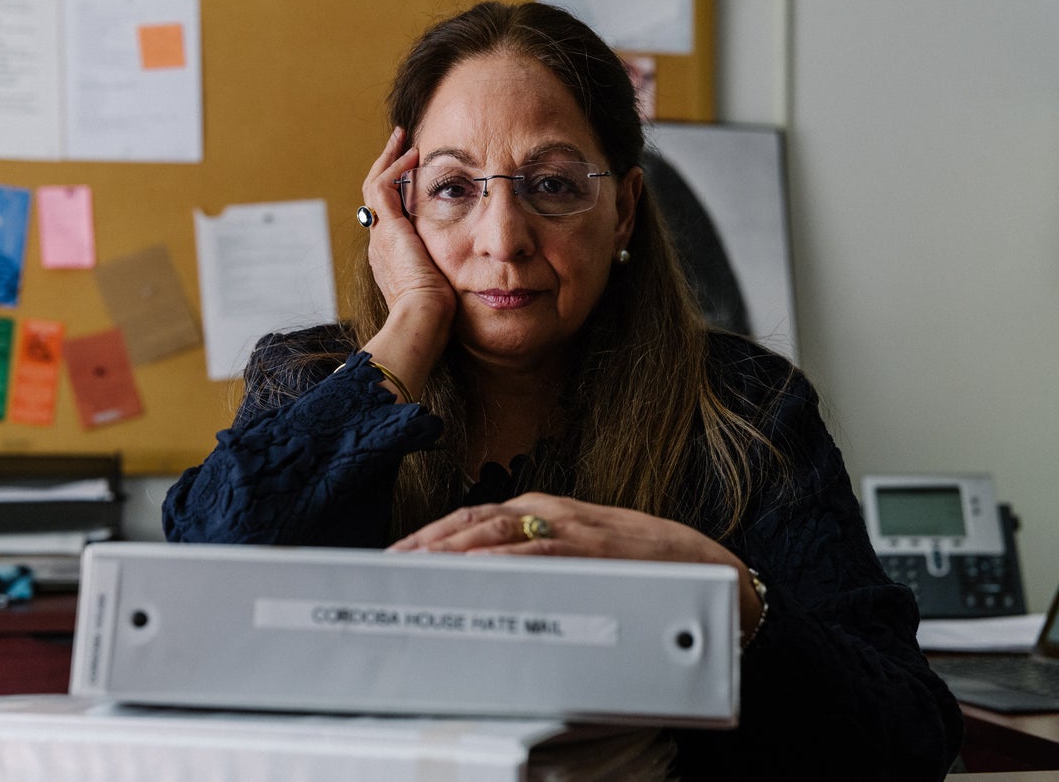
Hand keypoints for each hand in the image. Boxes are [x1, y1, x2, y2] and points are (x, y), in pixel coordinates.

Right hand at [362, 128, 456, 322]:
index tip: (415, 175)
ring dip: (390, 160)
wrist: (422, 319)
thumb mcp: (447, 285)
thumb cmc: (439, 313)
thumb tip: (482, 262)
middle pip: (378, 197)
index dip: (399, 193)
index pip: (390, 216)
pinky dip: (394, 167)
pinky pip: (382, 186)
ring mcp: (381, 235)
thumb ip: (455, 270)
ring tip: (403, 139)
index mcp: (392, 258)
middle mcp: (381, 244)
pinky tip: (412, 154)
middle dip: (389, 169)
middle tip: (402, 145)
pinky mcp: (387, 228)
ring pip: (375, 186)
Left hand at [388, 493, 764, 640]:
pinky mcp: (592, 548)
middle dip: (426, 543)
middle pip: (472, 522)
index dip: (430, 535)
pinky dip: (504, 560)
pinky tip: (476, 571)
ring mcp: (569, 527)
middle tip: (388, 565)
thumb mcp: (574, 553)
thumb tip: (486, 581)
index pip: (472, 518)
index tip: (395, 555)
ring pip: (497, 532)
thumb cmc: (635, 563)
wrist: (702, 566)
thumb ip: (533, 559)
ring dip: (451, 550)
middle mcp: (548, 511)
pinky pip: (539, 552)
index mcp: (541, 510)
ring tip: (414, 567)